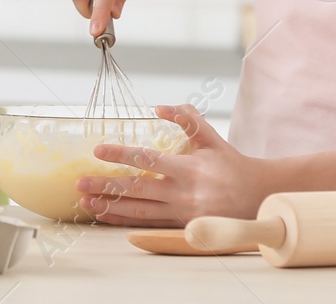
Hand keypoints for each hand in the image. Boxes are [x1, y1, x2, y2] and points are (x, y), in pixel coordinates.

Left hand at [75, 104, 270, 226]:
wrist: (255, 197)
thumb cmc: (230, 163)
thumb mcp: (211, 138)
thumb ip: (187, 119)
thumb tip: (159, 106)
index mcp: (189, 169)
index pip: (148, 160)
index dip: (122, 156)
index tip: (98, 151)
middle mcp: (182, 193)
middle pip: (137, 190)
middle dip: (106, 186)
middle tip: (79, 183)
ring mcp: (181, 213)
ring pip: (139, 211)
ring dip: (109, 207)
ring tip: (85, 203)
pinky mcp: (180, 227)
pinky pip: (147, 224)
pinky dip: (124, 221)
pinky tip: (106, 217)